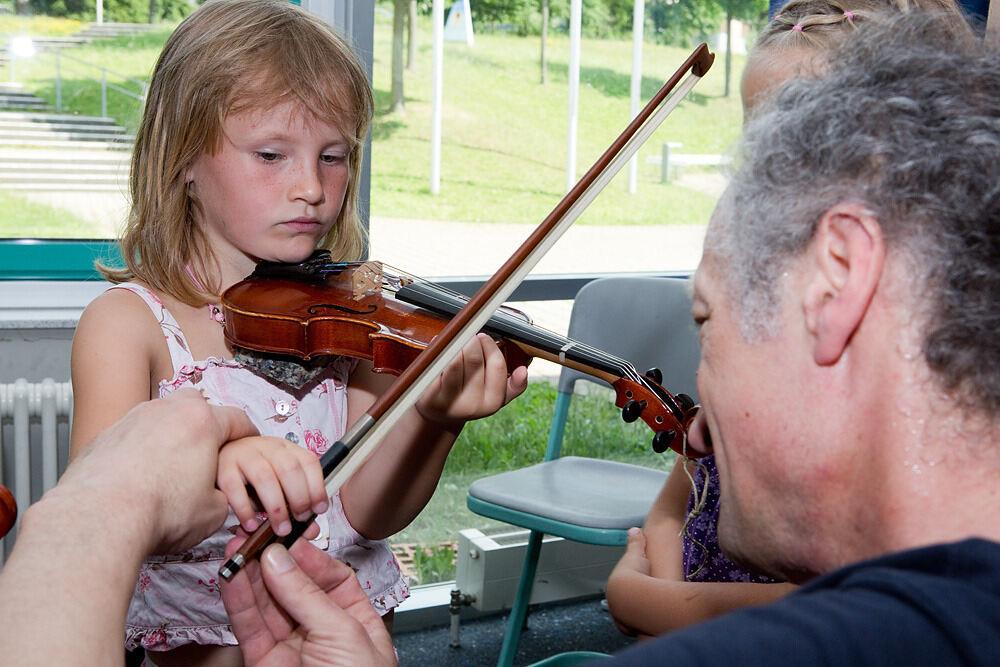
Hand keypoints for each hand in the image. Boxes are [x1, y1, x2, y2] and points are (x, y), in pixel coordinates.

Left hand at [53, 388, 258, 554]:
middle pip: (196, 404)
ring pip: (161, 417)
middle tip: (208, 449)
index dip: (247, 433)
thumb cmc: (157, 512)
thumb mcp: (213, 513)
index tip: (248, 440)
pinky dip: (140, 449)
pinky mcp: (105, 435)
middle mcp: (167, 411)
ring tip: (169, 466)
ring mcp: (133, 419)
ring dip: (170, 435)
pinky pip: (132, 434)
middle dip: (205, 422)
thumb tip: (215, 497)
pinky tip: (138, 476)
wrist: (99, 519)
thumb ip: (221, 496)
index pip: (236, 419)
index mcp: (201, 423)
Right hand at [217, 436, 329, 536]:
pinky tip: (252, 525)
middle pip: (289, 468)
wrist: (221, 456)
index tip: (319, 509)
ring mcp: (244, 454)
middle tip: (299, 519)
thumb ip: (297, 503)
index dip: (317, 486)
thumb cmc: (254, 475)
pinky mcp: (223, 467)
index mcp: (286, 448)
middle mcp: (267, 447)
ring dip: (276, 507)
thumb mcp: (279, 483)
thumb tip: (312, 529)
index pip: (308, 461)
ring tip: (280, 528)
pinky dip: (245, 510)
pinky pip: (235, 488)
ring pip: (265, 477)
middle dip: (299, 498)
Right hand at [222, 538, 396, 665]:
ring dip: (249, 574)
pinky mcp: (263, 661)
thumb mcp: (343, 635)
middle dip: (273, 560)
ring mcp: (291, 647)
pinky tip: (230, 575)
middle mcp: (322, 632)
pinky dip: (236, 599)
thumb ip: (308, 597)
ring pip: (266, 602)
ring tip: (236, 547)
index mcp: (356, 622)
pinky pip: (248, 625)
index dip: (309, 556)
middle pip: (294, 586)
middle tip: (255, 534)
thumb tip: (281, 561)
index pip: (331, 578)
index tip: (288, 536)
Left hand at [415, 333, 527, 425]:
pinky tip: (441, 356)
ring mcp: (449, 402)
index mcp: (492, 403)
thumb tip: (523, 371)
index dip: (489, 345)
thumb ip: (514, 385)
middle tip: (468, 337)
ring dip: (455, 346)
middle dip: (471, 341)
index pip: (497, 364)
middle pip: (474, 358)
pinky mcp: (429, 396)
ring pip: (454, 359)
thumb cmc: (470, 397)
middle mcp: (472, 406)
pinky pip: (437, 364)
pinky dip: (439, 353)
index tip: (483, 338)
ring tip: (455, 346)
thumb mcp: (495, 396)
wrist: (439, 413)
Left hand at [606, 527, 651, 636]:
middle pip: (623, 612)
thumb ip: (636, 543)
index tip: (639, 596)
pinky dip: (643, 630)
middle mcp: (616, 606)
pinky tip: (651, 628)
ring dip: (637, 622)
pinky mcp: (633, 629)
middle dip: (631, 611)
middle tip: (644, 609)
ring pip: (630, 623)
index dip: (631, 595)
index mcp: (615, 589)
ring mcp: (623, 620)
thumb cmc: (636, 572)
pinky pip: (638, 632)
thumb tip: (635, 529)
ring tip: (649, 620)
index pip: (622, 595)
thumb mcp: (637, 554)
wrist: (634, 591)